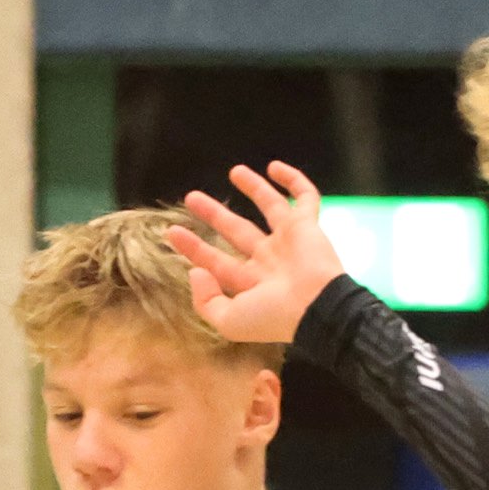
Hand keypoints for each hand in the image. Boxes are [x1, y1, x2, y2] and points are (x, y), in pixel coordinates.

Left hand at [165, 160, 346, 349]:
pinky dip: (294, 180)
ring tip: (234, 171)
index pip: (216, 262)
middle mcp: (269, 260)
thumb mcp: (229, 322)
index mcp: (252, 283)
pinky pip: (305, 197)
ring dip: (253, 188)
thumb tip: (195, 272)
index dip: (193, 248)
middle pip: (236, 231)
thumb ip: (205, 301)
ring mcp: (289, 241)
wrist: (317, 308)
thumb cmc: (274, 318)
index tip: (171, 232)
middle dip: (214, 215)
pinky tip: (275, 167)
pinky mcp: (308, 226)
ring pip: (269, 207)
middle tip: (191, 197)